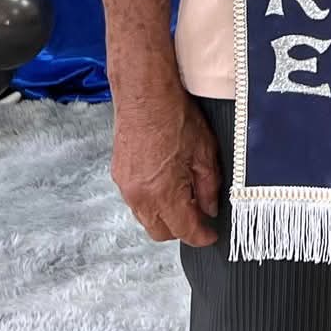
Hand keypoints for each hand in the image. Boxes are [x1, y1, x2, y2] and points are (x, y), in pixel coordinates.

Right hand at [111, 85, 220, 246]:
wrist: (144, 94)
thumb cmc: (175, 117)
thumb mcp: (204, 153)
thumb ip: (208, 187)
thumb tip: (209, 209)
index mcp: (163, 194)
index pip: (184, 230)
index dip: (201, 236)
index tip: (211, 236)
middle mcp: (139, 197)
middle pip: (161, 232)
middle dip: (181, 229)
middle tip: (200, 216)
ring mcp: (126, 187)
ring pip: (147, 218)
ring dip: (165, 215)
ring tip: (184, 196)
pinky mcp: (119, 175)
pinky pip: (136, 201)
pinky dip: (152, 201)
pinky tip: (166, 184)